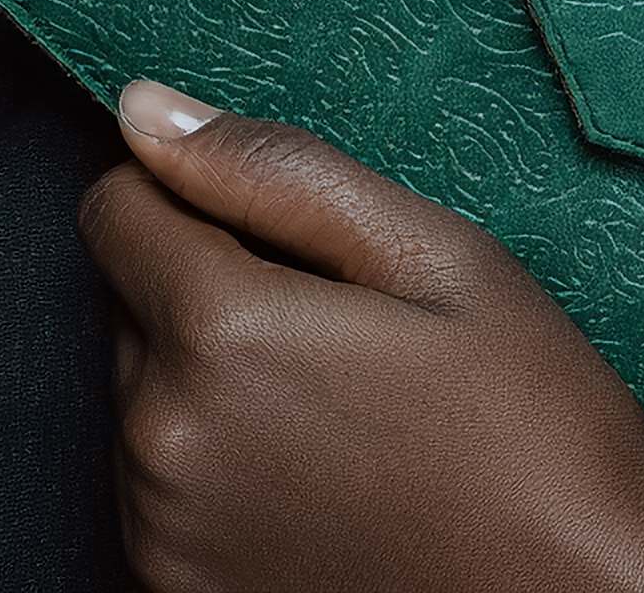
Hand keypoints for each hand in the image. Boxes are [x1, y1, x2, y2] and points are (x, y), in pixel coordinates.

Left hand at [78, 80, 643, 592]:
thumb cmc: (528, 421)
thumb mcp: (431, 255)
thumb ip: (273, 172)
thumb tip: (144, 109)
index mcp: (220, 333)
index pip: (114, 208)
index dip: (193, 193)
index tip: (285, 232)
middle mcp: (163, 442)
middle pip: (132, 303)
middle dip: (211, 287)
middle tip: (341, 325)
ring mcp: (163, 534)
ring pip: (144, 398)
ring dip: (209, 381)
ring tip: (343, 407)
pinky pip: (159, 489)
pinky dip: (215, 467)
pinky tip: (321, 476)